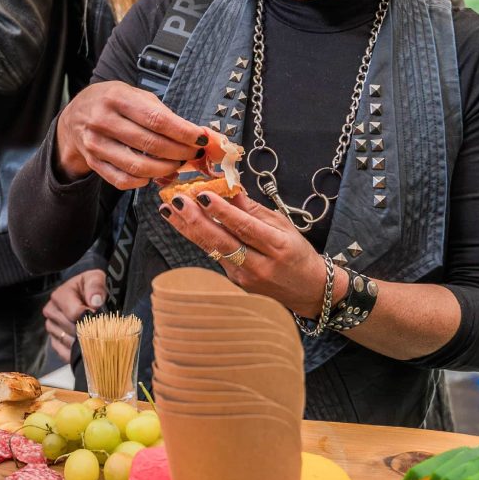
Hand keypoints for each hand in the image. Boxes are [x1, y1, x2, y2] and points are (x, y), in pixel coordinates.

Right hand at [44, 271, 105, 362]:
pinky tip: (87, 347)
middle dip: (87, 329)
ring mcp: (52, 328)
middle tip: (100, 328)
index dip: (89, 318)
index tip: (100, 318)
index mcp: (60, 295)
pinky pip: (64, 353)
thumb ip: (96, 286)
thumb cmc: (91, 288)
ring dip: (83, 342)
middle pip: (71, 329)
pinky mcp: (54, 341)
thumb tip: (95, 301)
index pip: (74, 313)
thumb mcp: (96, 278)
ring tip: (95, 336)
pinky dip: (76, 353)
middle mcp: (51, 311)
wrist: (89, 298)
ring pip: (67, 342)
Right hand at [54, 81, 204, 187]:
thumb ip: (161, 113)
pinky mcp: (93, 162)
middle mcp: (102, 120)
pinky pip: (122, 180)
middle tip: (193, 154)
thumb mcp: (134, 95)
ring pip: (138, 166)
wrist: (75, 115)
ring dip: (165, 169)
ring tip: (177, 164)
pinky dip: (143, 181)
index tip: (201, 139)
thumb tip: (192, 134)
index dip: (183, 132)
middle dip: (179, 152)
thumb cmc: (111, 102)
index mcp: (116, 98)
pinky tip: (153, 174)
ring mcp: (95, 144)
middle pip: (150, 144)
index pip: (157, 119)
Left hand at [159, 189, 331, 317]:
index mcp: (277, 246)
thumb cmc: (297, 253)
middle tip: (176, 201)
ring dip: (188, 228)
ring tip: (169, 210)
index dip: (222, 211)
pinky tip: (184, 224)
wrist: (309, 290)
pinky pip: (214, 256)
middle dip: (195, 220)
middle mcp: (260, 265)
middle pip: (222, 241)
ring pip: (212, 249)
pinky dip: (199, 238)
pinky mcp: (235, 283)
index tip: (202, 194)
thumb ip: (254, 210)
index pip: (244, 227)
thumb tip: (229, 188)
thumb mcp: (283, 226)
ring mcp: (245, 278)